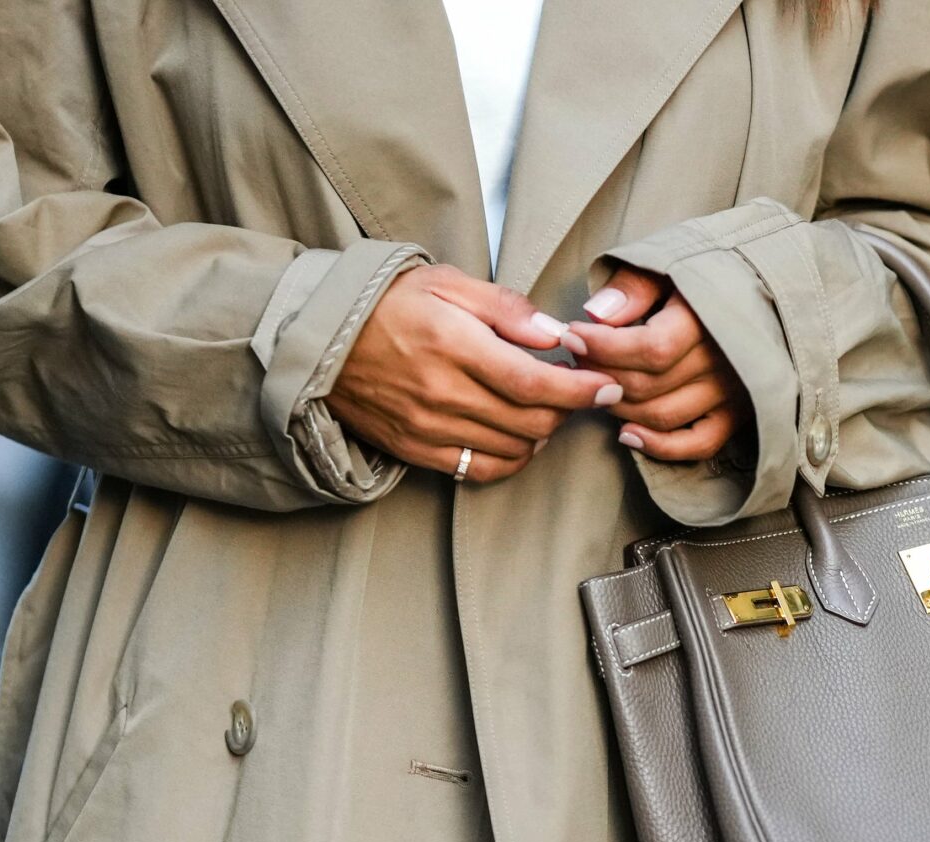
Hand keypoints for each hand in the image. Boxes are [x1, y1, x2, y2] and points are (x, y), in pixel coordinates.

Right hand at [326, 264, 619, 483]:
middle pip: (531, 422)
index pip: (534, 383)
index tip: (608, 386)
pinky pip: (478, 469)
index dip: (581, 391)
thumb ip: (506, 308)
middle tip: (576, 390)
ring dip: (541, 434)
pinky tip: (516, 437)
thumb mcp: (447, 283)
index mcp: (454, 346)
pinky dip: (509, 459)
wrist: (321, 339)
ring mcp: (428, 428)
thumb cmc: (388, 303)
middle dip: (567, 410)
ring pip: (511, 450)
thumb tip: (555, 334)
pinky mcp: (416, 450)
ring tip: (543, 408)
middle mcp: (443, 394)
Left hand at [569, 267, 749, 464]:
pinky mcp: (736, 415)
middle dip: (602, 373)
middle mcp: (724, 361)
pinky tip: (627, 433)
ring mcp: (732, 393)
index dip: (603, 347)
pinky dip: (660, 446)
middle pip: (648, 385)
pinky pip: (698, 445)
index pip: (650, 348)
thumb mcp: (672, 262)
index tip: (572, 335)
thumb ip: (635, 285)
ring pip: (661, 415)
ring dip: (618, 406)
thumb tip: (597, 314)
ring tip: (595, 384)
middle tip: (578, 357)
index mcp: (710, 319)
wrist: (766, 291)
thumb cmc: (711, 273)